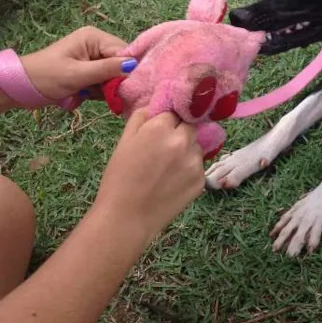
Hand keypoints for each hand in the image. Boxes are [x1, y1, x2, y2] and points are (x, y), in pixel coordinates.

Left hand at [22, 27, 130, 103]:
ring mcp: (93, 56)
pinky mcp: (89, 69)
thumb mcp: (77, 74)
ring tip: (88, 93)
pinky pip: (104, 80)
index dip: (128, 69)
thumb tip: (134, 65)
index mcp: (94, 37)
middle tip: (102, 93)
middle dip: (114, 80)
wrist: (22, 87)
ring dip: (105, 88)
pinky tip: (86, 94)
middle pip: (121, 63)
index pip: (124, 51)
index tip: (126, 87)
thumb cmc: (47, 76)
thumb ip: (107, 69)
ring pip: (114, 74)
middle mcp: (97, 43)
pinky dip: (99, 90)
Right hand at [93, 110, 204, 244]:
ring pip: (196, 145)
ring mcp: (195, 161)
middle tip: (163, 149)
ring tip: (167, 168)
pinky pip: (198, 165)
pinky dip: (189, 169)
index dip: (165, 120)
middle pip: (189, 126)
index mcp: (160, 128)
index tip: (158, 131)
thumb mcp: (124, 141)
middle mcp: (182, 141)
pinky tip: (172, 181)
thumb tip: (156, 105)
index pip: (173, 111)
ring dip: (186, 150)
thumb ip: (141, 118)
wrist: (126, 218)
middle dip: (179, 132)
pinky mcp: (201, 180)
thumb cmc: (119, 179)